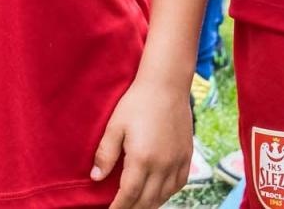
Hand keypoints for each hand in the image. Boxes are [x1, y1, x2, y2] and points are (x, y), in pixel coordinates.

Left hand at [91, 75, 190, 208]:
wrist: (166, 87)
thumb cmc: (136, 103)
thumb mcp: (115, 126)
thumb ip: (105, 154)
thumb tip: (96, 178)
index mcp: (142, 159)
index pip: (129, 194)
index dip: (119, 207)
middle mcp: (163, 165)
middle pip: (147, 200)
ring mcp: (178, 162)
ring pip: (164, 195)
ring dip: (149, 204)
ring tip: (136, 205)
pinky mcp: (187, 157)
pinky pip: (179, 185)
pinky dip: (167, 194)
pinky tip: (158, 194)